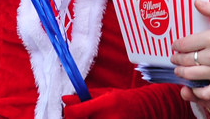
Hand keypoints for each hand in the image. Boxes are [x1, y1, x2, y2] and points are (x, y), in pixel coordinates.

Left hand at [62, 84, 193, 118]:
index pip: (74, 113)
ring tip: (91, 116)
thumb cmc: (124, 99)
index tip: (70, 110)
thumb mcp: (104, 93)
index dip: (68, 113)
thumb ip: (84, 97)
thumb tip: (64, 99)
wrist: (145, 108)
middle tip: (80, 115)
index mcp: (105, 104)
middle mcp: (107, 118)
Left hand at [171, 0, 209, 99]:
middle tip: (175, 59)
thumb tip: (196, 2)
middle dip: (176, 59)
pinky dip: (196, 91)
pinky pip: (205, 92)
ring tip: (180, 71)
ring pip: (190, 75)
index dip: (176, 45)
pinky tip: (194, 86)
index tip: (176, 46)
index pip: (184, 43)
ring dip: (181, 73)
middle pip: (184, 60)